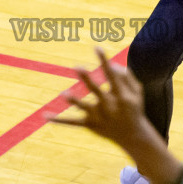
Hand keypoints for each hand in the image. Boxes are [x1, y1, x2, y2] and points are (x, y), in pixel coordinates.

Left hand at [45, 47, 182, 183]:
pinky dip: (59, 120)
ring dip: (74, 101)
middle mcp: (109, 104)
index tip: (97, 47)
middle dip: (87, 79)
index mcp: (121, 94)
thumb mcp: (136, 92)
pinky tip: (45, 116)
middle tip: (77, 67)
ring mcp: (99, 115)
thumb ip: (127, 76)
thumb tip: (112, 64)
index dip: (104, 60)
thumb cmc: (133, 108)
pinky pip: (72, 122)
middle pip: (96, 90)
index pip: (111, 74)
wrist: (133, 135)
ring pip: (83, 107)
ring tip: (63, 94)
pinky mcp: (90, 124)